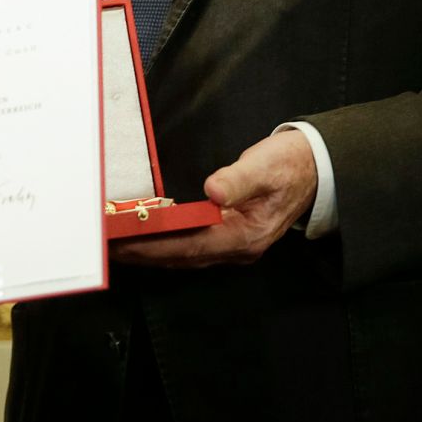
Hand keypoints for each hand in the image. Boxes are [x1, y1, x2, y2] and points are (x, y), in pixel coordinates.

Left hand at [111, 130, 317, 268]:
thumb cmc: (289, 165)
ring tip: (119, 243)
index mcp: (245, 235)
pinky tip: (148, 236)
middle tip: (106, 246)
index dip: (154, 246)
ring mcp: (234, 245)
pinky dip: (166, 243)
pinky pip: (191, 245)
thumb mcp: (266, 166)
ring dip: (151, 251)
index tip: (123, 242)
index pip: (189, 246)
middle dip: (143, 253)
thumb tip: (214, 191)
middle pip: (181, 257)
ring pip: (184, 255)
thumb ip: (239, 179)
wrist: (315, 168)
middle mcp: (238, 248)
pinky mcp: (230, 235)